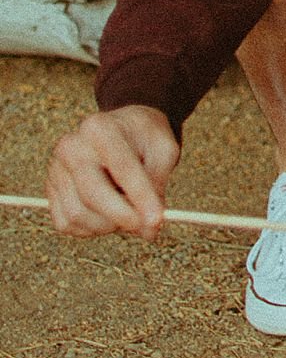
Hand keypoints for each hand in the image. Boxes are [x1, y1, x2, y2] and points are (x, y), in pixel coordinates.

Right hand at [45, 106, 178, 239]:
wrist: (123, 130)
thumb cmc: (145, 140)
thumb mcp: (163, 151)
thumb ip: (157, 186)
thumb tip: (147, 230)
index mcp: (100, 128)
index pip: (121, 167)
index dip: (140, 197)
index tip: (157, 220)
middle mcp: (71, 146)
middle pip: (91, 193)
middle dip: (122, 217)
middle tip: (148, 228)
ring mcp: (56, 169)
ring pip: (78, 214)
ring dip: (109, 224)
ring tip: (129, 211)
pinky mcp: (50, 190)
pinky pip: (67, 224)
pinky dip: (92, 229)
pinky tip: (109, 214)